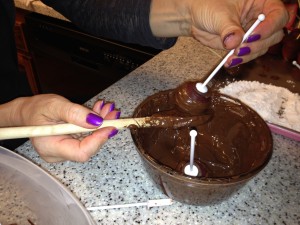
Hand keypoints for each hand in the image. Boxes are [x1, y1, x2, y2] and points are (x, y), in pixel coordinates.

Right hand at [11, 94, 119, 161]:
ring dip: (102, 124)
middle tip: (114, 112)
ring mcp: (66, 150)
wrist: (28, 112)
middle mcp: (60, 154)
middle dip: (103, 129)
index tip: (110, 126)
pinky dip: (95, 124)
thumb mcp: (55, 105)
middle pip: (89, 147)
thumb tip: (97, 121)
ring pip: (90, 140)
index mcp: (51, 147)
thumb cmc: (36, 109)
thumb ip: (75, 113)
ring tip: (108, 108)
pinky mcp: (71, 144)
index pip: (81, 152)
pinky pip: (87, 136)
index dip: (98, 140)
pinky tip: (100, 111)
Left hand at [150, 0, 288, 66]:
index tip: (253, 35)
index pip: (277, 15)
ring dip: (248, 55)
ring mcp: (253, 33)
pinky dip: (241, 59)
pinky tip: (230, 61)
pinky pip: (249, 54)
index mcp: (261, 2)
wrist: (195, 17)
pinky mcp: (244, 44)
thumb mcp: (219, 14)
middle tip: (240, 48)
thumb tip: (234, 41)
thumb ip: (228, 28)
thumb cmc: (208, 5)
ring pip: (262, 47)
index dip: (269, 26)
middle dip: (257, 44)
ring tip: (232, 56)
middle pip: (274, 35)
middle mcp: (261, 18)